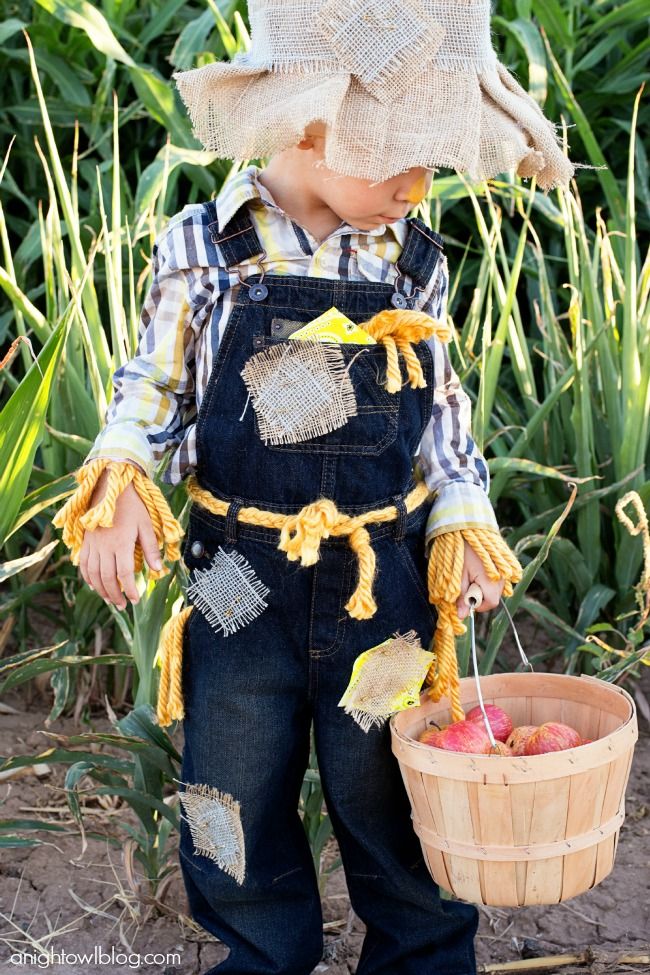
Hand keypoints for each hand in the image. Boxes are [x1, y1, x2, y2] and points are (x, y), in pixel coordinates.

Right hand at [79, 469, 162, 609]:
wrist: (110, 487)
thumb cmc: (132, 505)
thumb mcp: (146, 525)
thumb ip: (151, 548)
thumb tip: (158, 569)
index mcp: (121, 543)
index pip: (125, 574)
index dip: (130, 589)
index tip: (135, 600)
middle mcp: (104, 546)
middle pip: (107, 578)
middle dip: (115, 595)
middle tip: (123, 606)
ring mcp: (93, 544)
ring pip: (93, 574)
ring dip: (101, 590)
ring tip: (110, 600)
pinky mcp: (86, 540)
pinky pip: (83, 564)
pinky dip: (87, 577)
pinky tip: (94, 585)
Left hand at [456, 540, 503, 620]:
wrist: (469, 526)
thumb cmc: (462, 550)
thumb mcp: (458, 575)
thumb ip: (461, 596)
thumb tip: (462, 616)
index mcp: (491, 579)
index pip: (490, 602)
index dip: (477, 605)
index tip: (466, 599)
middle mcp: (503, 576)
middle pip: (494, 596)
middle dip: (478, 595)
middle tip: (466, 583)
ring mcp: (506, 569)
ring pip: (496, 588)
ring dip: (483, 586)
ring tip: (472, 573)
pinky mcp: (506, 563)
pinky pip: (498, 578)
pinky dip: (488, 579)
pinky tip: (479, 569)